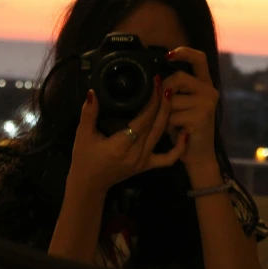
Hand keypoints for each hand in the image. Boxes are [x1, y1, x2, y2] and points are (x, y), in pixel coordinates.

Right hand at [68, 77, 187, 194]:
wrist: (89, 185)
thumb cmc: (84, 159)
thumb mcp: (82, 135)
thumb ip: (88, 114)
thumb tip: (92, 93)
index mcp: (122, 145)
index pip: (143, 119)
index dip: (152, 101)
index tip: (156, 83)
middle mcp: (137, 153)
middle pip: (155, 124)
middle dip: (162, 102)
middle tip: (165, 84)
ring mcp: (144, 160)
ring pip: (161, 135)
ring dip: (168, 115)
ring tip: (171, 97)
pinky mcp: (147, 165)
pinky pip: (168, 158)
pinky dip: (179, 147)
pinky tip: (185, 133)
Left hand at [162, 47, 219, 170]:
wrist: (198, 155)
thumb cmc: (185, 128)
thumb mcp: (181, 104)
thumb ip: (173, 88)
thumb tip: (156, 77)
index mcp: (206, 84)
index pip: (199, 59)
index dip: (183, 52)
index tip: (167, 55)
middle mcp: (210, 91)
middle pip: (178, 77)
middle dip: (163, 90)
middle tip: (163, 107)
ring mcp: (207, 104)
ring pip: (171, 99)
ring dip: (164, 113)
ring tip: (171, 124)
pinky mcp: (200, 117)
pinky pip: (171, 115)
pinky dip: (167, 126)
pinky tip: (176, 132)